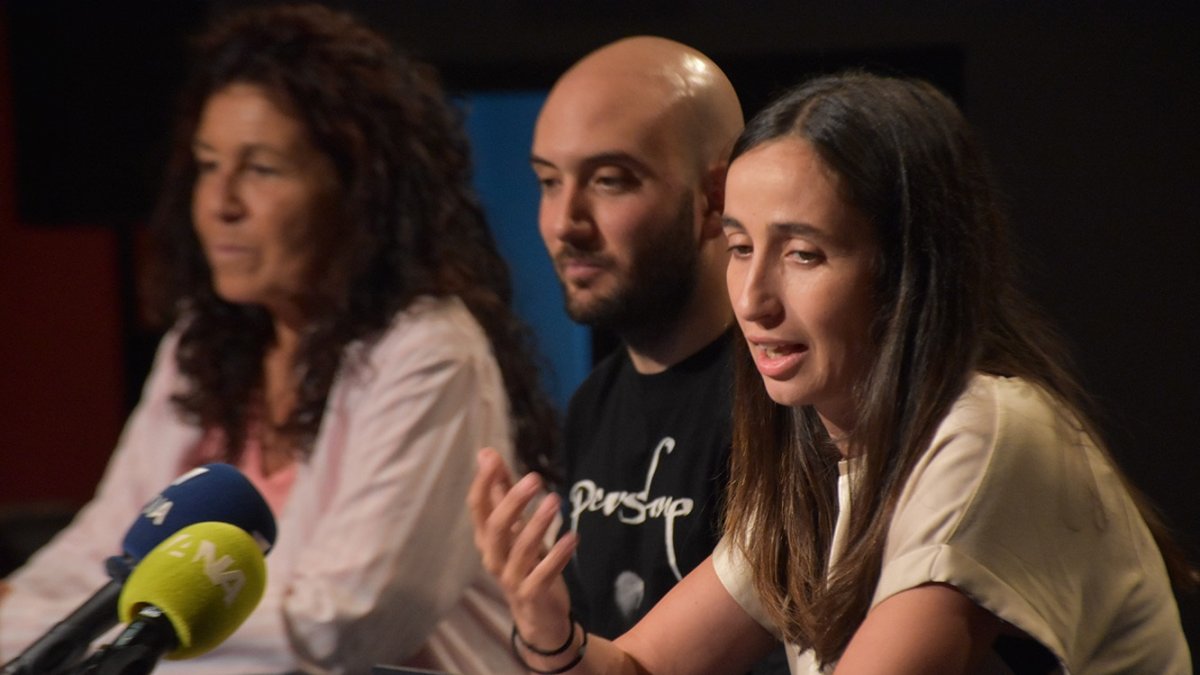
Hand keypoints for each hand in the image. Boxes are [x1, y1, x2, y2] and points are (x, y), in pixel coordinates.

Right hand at [467, 447, 576, 649]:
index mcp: (487, 538)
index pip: (478, 508)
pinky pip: (543, 574)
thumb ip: (501, 491)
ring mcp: (511, 577)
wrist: (537, 615)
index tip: (492, 457)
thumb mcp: (513, 527)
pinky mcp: (532, 594)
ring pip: (520, 549)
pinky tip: (572, 537)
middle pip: (495, 527)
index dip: (483, 483)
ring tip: (555, 500)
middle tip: (535, 478)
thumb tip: (487, 453)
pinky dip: (558, 555)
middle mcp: (494, 557)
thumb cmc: (524, 562)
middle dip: (514, 501)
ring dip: (538, 523)